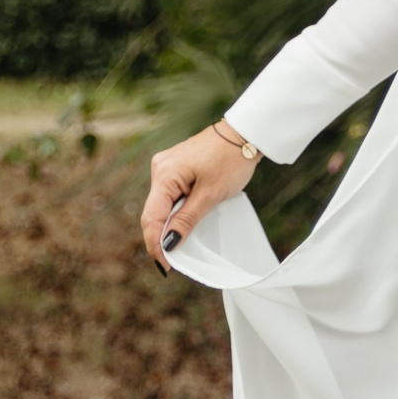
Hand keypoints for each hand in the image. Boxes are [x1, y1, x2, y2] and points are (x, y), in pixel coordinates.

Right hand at [139, 124, 261, 269]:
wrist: (246, 133)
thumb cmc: (231, 159)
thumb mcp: (211, 194)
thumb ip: (187, 219)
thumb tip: (169, 243)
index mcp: (164, 174)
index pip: (151, 217)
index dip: (156, 243)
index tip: (165, 265)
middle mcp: (160, 168)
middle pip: (154, 211)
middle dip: (162, 236)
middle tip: (173, 261)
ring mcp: (167, 166)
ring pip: (162, 204)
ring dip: (170, 223)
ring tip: (180, 245)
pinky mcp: (176, 167)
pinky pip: (171, 195)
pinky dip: (177, 210)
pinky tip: (184, 223)